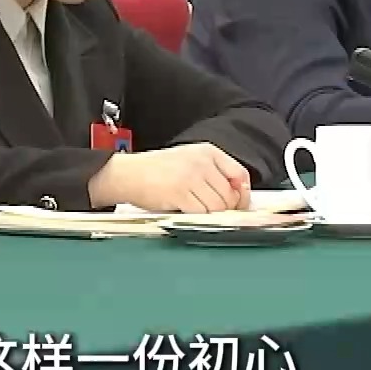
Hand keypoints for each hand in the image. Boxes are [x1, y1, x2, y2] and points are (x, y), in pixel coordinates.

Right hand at [86, 143, 251, 212]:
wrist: (127, 173)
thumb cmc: (156, 170)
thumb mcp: (189, 160)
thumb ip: (213, 172)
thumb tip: (239, 195)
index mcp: (208, 151)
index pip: (240, 174)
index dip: (242, 194)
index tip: (238, 204)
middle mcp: (202, 162)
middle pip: (230, 195)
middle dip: (225, 209)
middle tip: (211, 212)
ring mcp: (191, 177)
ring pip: (218, 207)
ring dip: (210, 215)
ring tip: (195, 210)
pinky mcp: (180, 193)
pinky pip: (201, 213)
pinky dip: (197, 218)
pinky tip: (186, 212)